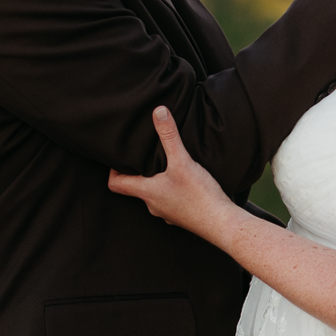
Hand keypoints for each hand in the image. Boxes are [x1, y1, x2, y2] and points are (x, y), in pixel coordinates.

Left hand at [109, 107, 236, 241]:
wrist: (221, 223)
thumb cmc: (199, 196)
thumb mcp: (182, 161)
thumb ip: (169, 136)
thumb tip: (158, 112)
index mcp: (147, 192)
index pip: (116, 184)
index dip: (113, 171)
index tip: (118, 160)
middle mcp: (153, 205)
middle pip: (136, 188)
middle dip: (138, 173)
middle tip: (142, 157)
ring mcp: (167, 213)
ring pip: (154, 195)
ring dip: (156, 182)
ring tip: (164, 166)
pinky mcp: (182, 217)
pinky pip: (171, 202)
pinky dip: (173, 192)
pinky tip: (185, 183)